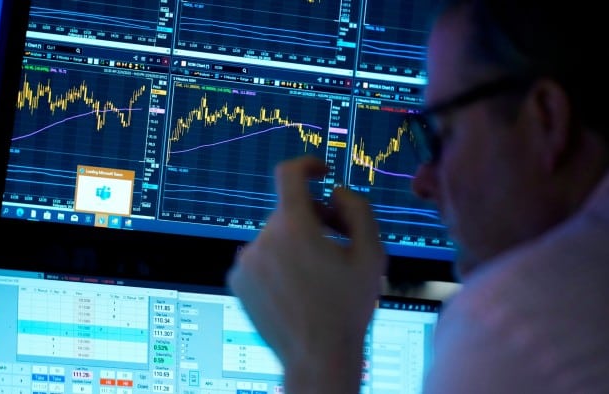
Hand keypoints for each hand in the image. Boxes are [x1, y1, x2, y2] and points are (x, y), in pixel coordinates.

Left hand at [226, 155, 386, 392]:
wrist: (317, 356)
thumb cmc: (347, 307)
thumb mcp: (372, 253)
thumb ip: (357, 209)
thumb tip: (336, 192)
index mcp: (294, 227)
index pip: (289, 174)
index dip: (307, 165)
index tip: (320, 172)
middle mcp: (263, 239)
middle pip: (289, 211)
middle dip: (314, 218)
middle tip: (337, 240)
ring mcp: (246, 261)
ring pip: (275, 235)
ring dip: (295, 242)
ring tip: (317, 272)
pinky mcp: (237, 280)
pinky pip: (260, 256)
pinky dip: (277, 262)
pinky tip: (296, 287)